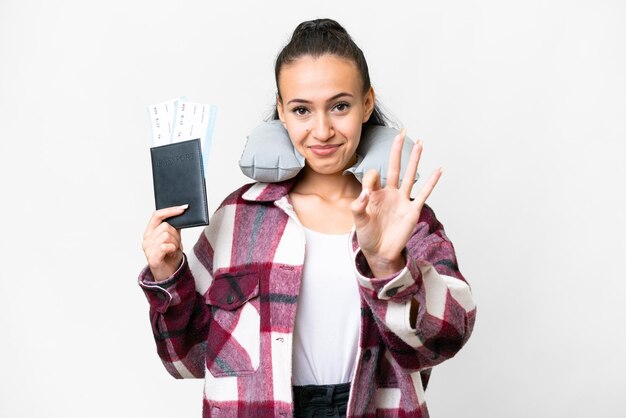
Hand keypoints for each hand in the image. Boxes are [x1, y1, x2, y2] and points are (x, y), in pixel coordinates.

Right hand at [142, 205, 187, 281]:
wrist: (169, 275)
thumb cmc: (170, 257)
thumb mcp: (174, 239)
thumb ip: (174, 227)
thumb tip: (181, 213)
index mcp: (150, 232)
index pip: (157, 215)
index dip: (170, 210)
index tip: (183, 208)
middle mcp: (146, 239)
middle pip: (165, 225)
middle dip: (176, 234)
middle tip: (177, 244)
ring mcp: (148, 249)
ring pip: (166, 235)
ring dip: (175, 243)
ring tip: (173, 250)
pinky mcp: (152, 258)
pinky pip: (165, 246)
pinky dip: (173, 249)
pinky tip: (172, 254)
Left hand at [350, 130, 442, 276]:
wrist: (380, 252)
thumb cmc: (368, 236)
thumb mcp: (358, 221)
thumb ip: (358, 207)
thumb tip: (364, 194)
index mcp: (374, 194)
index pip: (373, 176)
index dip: (370, 179)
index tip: (367, 191)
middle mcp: (389, 193)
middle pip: (394, 167)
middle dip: (397, 150)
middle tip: (401, 132)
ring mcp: (402, 200)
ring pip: (410, 175)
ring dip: (415, 160)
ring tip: (420, 143)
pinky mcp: (412, 210)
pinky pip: (424, 193)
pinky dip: (432, 182)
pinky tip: (439, 170)